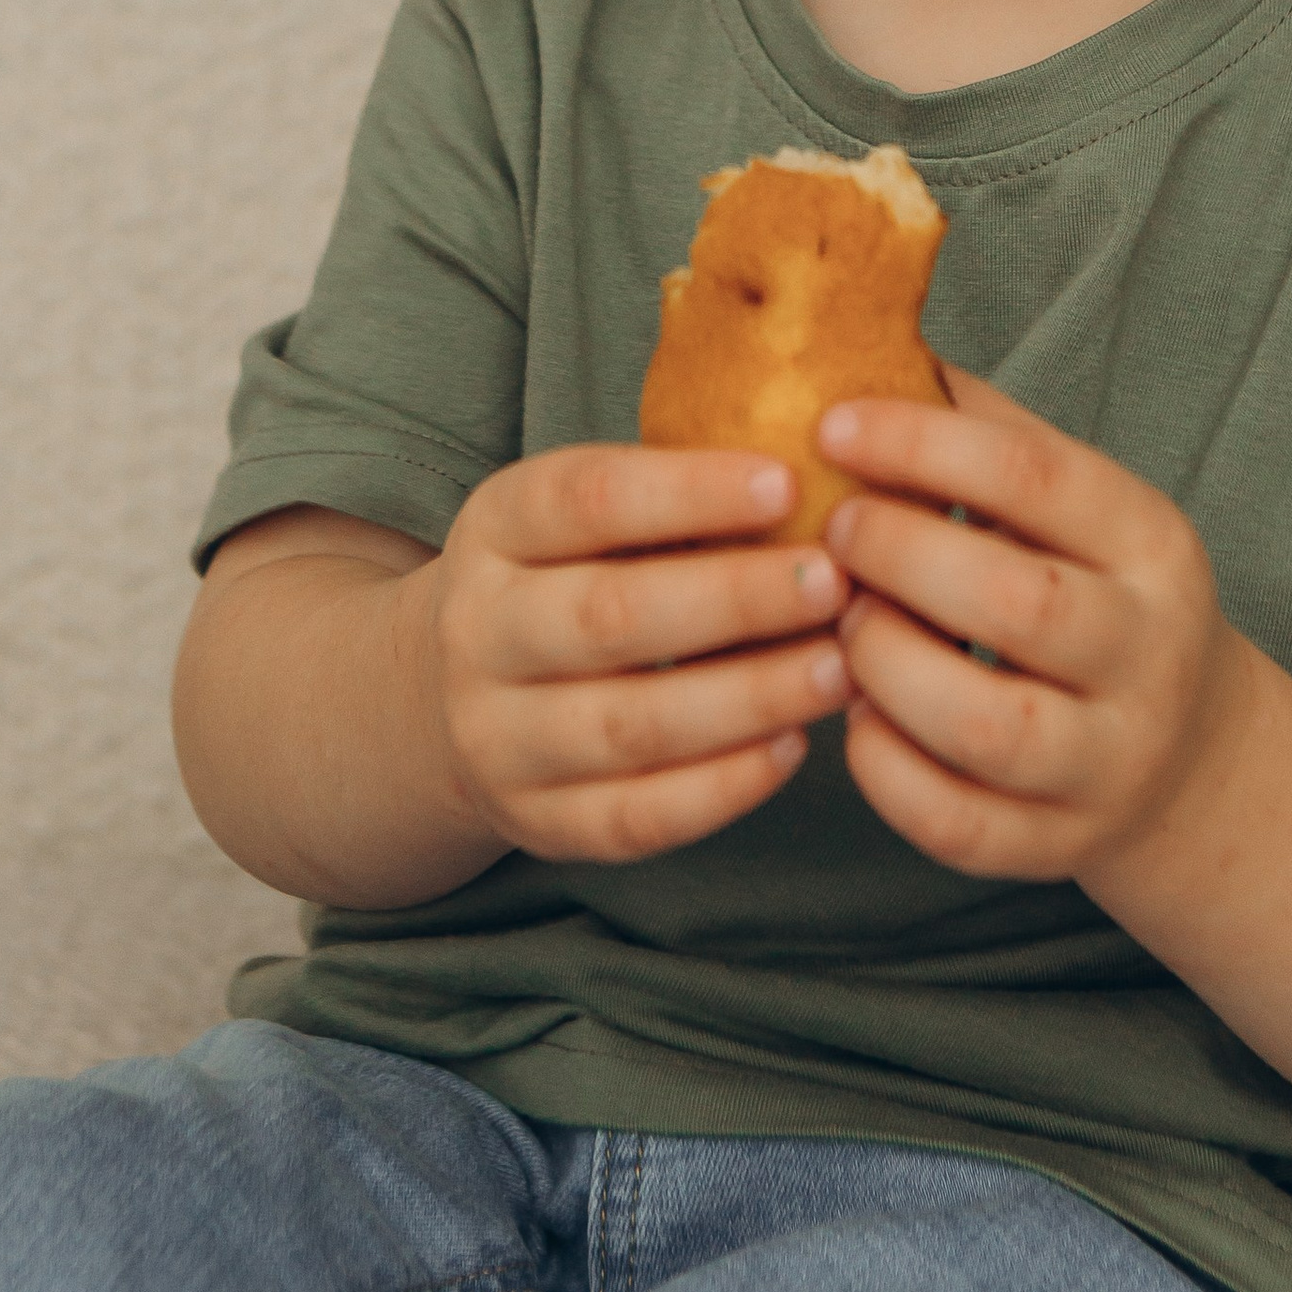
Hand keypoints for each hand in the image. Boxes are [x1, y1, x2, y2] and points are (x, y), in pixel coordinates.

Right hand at [428, 444, 853, 864]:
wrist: (452, 699)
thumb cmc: (568, 579)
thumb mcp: (583, 518)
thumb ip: (675, 495)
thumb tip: (821, 469)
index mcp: (495, 527)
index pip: (585, 499)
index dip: (688, 492)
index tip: (788, 483)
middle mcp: (479, 632)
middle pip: (608, 616)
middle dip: (734, 598)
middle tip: (834, 581)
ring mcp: (498, 737)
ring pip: (628, 726)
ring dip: (747, 697)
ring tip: (840, 668)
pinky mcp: (537, 822)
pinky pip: (635, 817)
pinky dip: (722, 786)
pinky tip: (792, 745)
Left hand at [820, 369, 1244, 890]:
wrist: (1186, 756)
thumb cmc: (1095, 594)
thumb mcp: (1076, 506)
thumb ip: (986, 432)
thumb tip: (871, 333)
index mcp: (1151, 542)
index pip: (1035, 477)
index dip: (921, 447)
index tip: (830, 425)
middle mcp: (1148, 653)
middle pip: (1019, 603)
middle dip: (900, 557)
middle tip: (831, 532)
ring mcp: (1110, 761)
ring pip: (989, 725)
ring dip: (887, 667)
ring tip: (844, 625)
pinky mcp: (1060, 846)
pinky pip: (958, 823)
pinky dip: (885, 770)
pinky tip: (857, 716)